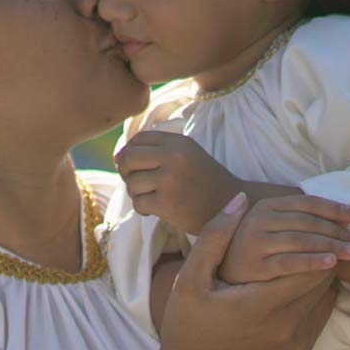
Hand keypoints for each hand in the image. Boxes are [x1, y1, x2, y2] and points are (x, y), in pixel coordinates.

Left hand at [116, 130, 242, 236]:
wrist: (232, 209)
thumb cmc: (204, 182)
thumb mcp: (187, 156)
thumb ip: (157, 151)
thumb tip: (116, 157)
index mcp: (179, 142)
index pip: (138, 140)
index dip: (129, 153)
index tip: (134, 166)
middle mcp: (174, 157)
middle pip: (128, 158)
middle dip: (126, 172)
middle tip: (137, 183)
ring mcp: (169, 179)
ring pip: (131, 183)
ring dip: (136, 193)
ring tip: (152, 197)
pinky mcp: (166, 203)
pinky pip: (138, 203)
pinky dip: (143, 208)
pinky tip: (156, 209)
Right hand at [154, 194, 340, 349]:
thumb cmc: (186, 330)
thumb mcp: (190, 281)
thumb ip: (215, 238)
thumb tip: (241, 200)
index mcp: (262, 303)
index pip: (312, 263)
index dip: (318, 240)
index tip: (316, 223)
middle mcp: (288, 324)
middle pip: (324, 279)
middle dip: (327, 253)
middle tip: (325, 231)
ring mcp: (297, 341)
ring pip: (327, 296)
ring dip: (324, 274)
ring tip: (320, 251)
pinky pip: (321, 315)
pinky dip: (319, 294)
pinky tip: (305, 281)